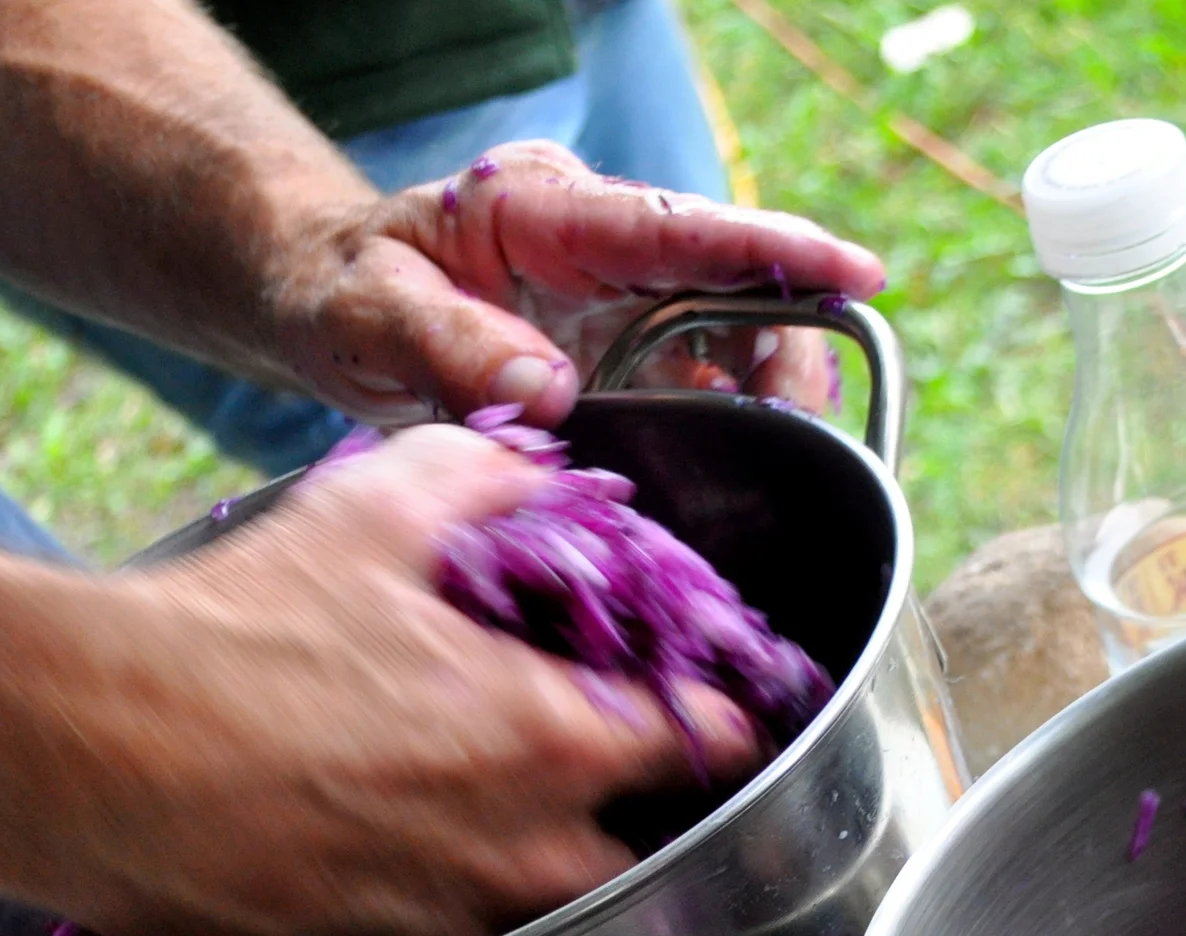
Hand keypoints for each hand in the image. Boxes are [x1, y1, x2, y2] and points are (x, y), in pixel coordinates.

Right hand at [0, 424, 761, 935]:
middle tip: (585, 778)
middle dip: (630, 822)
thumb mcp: (372, 509)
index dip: (720, 720)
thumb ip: (482, 480)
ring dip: (523, 880)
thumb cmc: (229, 632)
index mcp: (551, 741)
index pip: (709, 743)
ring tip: (460, 827)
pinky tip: (366, 873)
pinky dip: (417, 926)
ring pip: (536, 927)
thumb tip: (530, 472)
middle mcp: (518, 859)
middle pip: (643, 861)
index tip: (713, 713)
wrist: (82, 746)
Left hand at [268, 140, 883, 427]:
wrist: (331, 306)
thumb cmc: (340, 289)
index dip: (773, 251)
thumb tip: (544, 391)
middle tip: (800, 426)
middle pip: (732, 283)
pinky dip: (729, 432)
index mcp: (544, 208)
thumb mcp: (364, 310)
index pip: (677, 224)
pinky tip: (738, 477)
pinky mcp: (624, 356)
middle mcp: (603, 245)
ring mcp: (621, 301)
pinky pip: (701, 389)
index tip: (854, 273)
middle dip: (788, 345)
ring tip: (778, 462)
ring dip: (766, 398)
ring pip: (732, 341)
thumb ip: (444, 346)